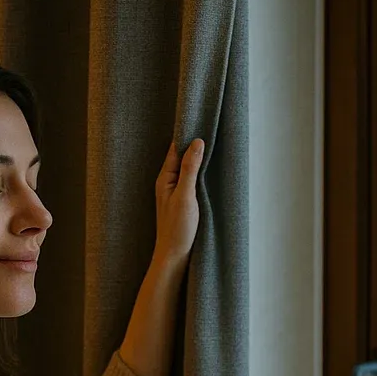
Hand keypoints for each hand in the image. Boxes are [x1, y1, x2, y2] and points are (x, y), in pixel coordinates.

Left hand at [154, 137, 205, 262]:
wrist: (174, 256)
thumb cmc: (177, 228)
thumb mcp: (186, 195)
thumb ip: (190, 169)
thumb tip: (197, 142)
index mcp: (165, 178)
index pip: (175, 149)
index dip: (186, 135)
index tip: (199, 120)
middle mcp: (168, 183)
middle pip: (181, 157)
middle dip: (193, 144)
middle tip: (209, 127)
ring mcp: (175, 193)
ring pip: (187, 169)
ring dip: (197, 158)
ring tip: (212, 143)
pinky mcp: (183, 203)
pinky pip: (191, 181)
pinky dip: (199, 173)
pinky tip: (208, 171)